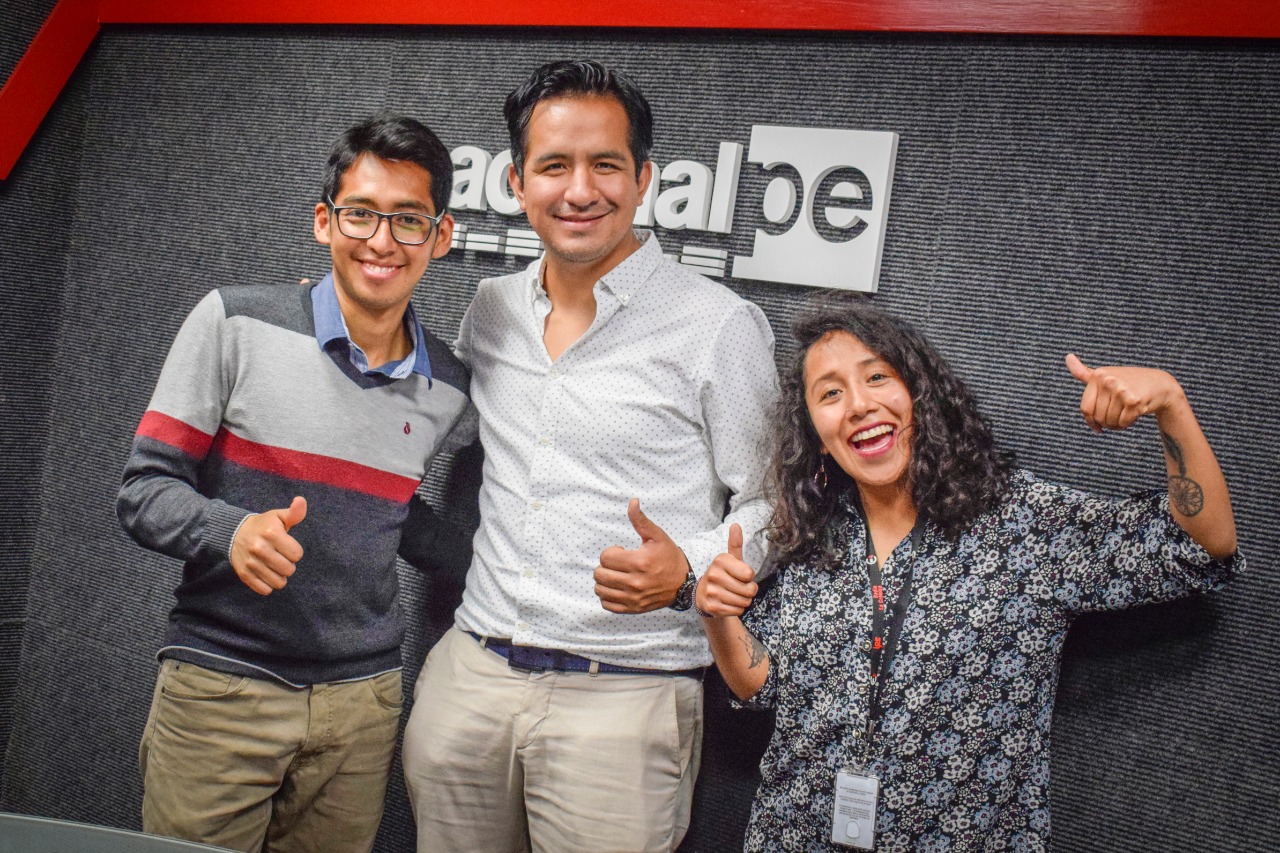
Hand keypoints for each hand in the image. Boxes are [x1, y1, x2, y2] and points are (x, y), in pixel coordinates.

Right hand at [230, 496, 306, 594]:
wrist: (233, 533)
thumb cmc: (262, 525)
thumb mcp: (278, 516)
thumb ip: (294, 512)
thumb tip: (301, 500)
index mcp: (271, 533)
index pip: (297, 554)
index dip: (294, 551)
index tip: (286, 546)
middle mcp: (260, 548)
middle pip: (289, 570)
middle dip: (288, 564)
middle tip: (280, 557)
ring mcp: (250, 563)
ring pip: (278, 582)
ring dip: (279, 576)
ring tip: (274, 566)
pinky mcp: (244, 574)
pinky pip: (264, 590)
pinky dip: (268, 585)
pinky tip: (266, 574)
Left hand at [594, 499, 689, 612]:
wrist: (683, 584)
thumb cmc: (668, 557)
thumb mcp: (657, 536)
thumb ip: (641, 520)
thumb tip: (632, 501)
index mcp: (639, 562)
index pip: (605, 558)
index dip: (611, 552)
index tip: (622, 552)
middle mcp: (635, 583)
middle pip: (599, 574)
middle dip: (606, 566)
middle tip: (619, 564)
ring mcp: (633, 598)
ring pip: (600, 590)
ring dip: (604, 580)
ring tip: (617, 575)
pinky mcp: (632, 608)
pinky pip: (607, 604)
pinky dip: (608, 595)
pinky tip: (617, 587)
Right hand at [696, 524, 758, 617]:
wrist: (704, 595)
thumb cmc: (724, 575)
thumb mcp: (730, 559)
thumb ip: (735, 544)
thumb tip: (736, 525)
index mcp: (720, 561)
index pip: (749, 574)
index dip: (749, 577)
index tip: (741, 575)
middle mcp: (713, 575)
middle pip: (749, 590)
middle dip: (749, 591)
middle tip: (740, 588)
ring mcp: (711, 592)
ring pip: (744, 602)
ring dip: (744, 601)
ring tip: (734, 595)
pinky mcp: (711, 607)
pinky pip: (737, 611)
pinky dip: (737, 609)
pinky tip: (728, 603)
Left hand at [1066, 353, 1185, 432]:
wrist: (1160, 384)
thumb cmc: (1129, 381)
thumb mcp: (1105, 375)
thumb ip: (1084, 373)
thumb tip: (1067, 357)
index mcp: (1098, 375)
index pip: (1086, 409)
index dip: (1091, 422)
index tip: (1097, 427)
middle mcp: (1108, 380)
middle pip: (1098, 417)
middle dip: (1107, 422)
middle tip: (1117, 417)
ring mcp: (1120, 390)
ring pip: (1110, 421)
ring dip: (1117, 424)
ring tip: (1125, 414)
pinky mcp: (1133, 400)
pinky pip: (1123, 423)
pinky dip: (1127, 424)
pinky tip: (1134, 415)